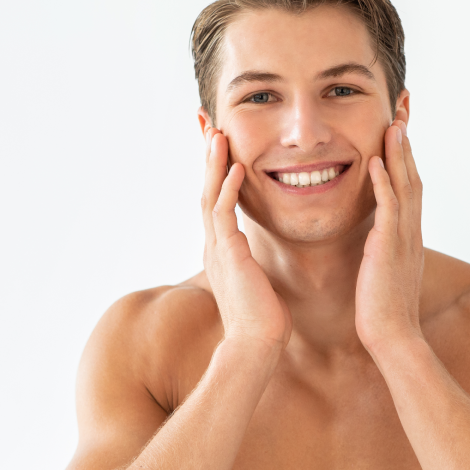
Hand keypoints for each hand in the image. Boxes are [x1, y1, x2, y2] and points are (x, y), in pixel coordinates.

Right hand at [201, 128, 292, 349]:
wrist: (257, 345)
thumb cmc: (263, 319)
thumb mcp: (257, 282)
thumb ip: (254, 264)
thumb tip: (261, 260)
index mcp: (222, 249)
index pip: (215, 199)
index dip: (215, 169)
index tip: (218, 142)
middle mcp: (215, 244)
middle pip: (206, 189)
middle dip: (207, 157)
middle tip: (206, 124)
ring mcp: (218, 249)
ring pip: (210, 196)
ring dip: (213, 163)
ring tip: (217, 133)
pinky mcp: (229, 255)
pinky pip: (224, 215)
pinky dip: (228, 188)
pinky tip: (235, 166)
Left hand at [355, 120, 424, 353]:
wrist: (393, 337)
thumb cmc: (383, 308)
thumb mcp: (385, 269)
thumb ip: (384, 247)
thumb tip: (377, 236)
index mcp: (409, 234)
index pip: (410, 184)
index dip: (406, 154)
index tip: (400, 127)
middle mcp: (411, 231)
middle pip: (413, 175)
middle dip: (407, 142)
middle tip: (403, 110)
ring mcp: (403, 238)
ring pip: (405, 186)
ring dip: (399, 153)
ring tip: (394, 123)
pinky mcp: (389, 248)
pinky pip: (388, 209)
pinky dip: (383, 183)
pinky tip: (376, 161)